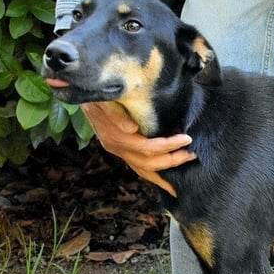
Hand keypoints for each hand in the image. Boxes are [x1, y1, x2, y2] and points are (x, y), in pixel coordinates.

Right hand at [81, 102, 196, 196]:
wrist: (82, 92)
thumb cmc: (98, 93)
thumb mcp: (104, 98)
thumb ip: (115, 113)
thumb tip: (131, 128)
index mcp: (116, 137)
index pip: (147, 148)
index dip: (168, 145)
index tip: (186, 139)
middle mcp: (117, 148)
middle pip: (148, 163)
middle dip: (172, 161)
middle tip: (192, 154)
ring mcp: (117, 151)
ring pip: (142, 171)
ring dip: (163, 175)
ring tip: (181, 175)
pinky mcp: (120, 150)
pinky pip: (138, 168)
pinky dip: (153, 176)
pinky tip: (165, 181)